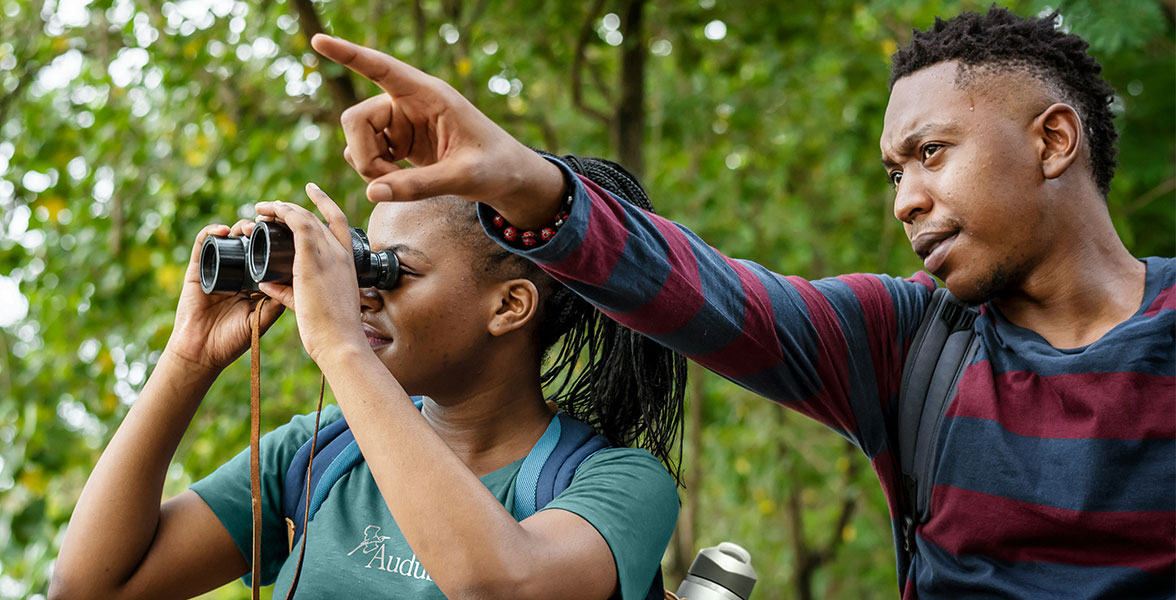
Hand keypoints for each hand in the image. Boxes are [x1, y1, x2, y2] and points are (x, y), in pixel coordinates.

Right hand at [163, 221, 284, 374]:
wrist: (201, 353)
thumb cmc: (232, 340)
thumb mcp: (262, 319)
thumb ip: (277, 302)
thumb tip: (296, 280)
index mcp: (254, 282)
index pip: (267, 256)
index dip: (276, 243)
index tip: (287, 234)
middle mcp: (237, 272)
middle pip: (249, 243)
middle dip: (259, 231)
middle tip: (268, 227)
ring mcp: (216, 269)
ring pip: (229, 240)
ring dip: (239, 228)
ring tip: (249, 227)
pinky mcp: (197, 269)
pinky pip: (202, 245)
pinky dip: (211, 233)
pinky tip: (223, 230)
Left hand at [253, 184, 367, 363]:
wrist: (340, 342)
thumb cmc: (331, 331)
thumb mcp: (310, 305)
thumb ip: (288, 292)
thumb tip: (265, 283)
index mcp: (346, 264)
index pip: (339, 223)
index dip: (325, 204)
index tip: (312, 191)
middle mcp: (341, 254)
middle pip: (319, 217)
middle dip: (295, 207)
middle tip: (273, 207)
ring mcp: (330, 255)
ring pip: (306, 218)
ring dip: (284, 208)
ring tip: (264, 208)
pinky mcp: (314, 260)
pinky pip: (299, 225)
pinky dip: (284, 213)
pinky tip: (270, 211)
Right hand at [311, 34, 565, 228]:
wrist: (507, 178)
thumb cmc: (496, 167)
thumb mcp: (464, 177)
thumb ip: (419, 186)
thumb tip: (372, 193)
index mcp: (430, 95)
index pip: (382, 68)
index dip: (349, 55)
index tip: (318, 40)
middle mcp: (410, 103)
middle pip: (356, 119)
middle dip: (364, 154)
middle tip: (387, 181)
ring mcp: (402, 123)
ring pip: (357, 140)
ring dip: (370, 167)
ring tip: (403, 184)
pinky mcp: (399, 143)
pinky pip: (366, 155)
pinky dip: (375, 175)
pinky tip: (398, 183)